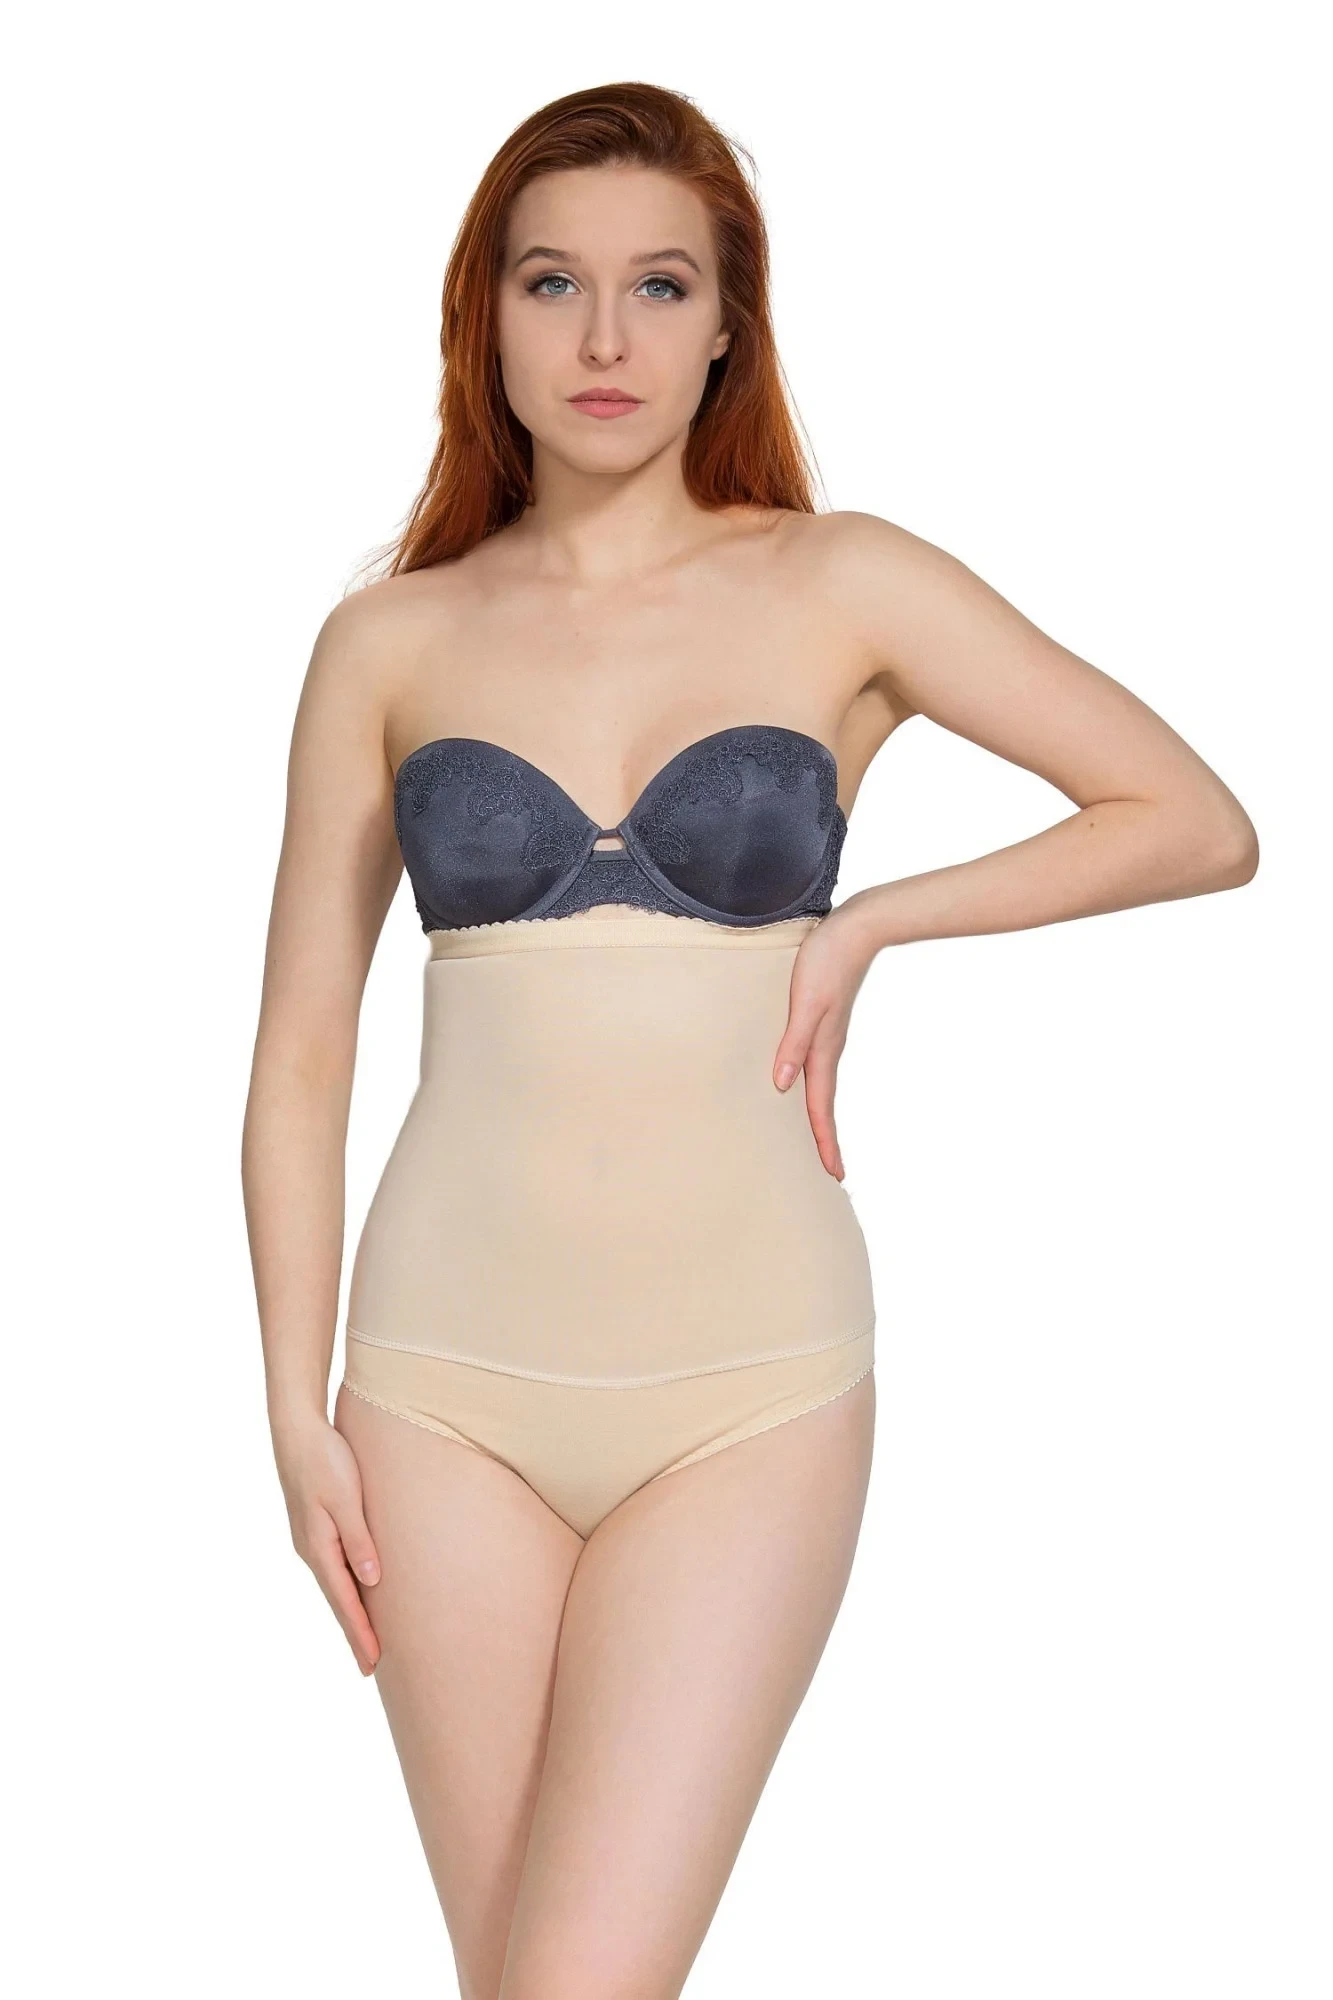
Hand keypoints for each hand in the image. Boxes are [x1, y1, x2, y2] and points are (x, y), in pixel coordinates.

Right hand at [272, 1410, 381, 1675]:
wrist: (296, 1430)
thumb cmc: (326, 1459)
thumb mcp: (346, 1498)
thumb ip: (359, 1538)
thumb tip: (371, 1580)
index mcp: (319, 1547)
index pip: (344, 1601)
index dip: (360, 1633)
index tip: (374, 1662)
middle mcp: (312, 1549)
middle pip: (337, 1600)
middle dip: (355, 1633)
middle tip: (372, 1667)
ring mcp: (311, 1539)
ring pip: (335, 1585)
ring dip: (351, 1612)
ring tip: (367, 1637)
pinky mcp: (315, 1526)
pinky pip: (333, 1566)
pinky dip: (346, 1588)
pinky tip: (356, 1591)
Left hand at [772, 899, 878, 1179]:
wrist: (856, 928)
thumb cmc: (825, 961)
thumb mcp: (805, 1002)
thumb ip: (793, 1042)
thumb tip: (782, 1086)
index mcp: (823, 1050)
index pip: (819, 1107)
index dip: (822, 1142)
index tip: (832, 1175)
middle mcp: (827, 1049)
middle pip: (823, 1104)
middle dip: (824, 1140)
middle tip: (831, 1174)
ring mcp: (828, 1037)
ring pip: (820, 1087)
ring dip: (818, 1117)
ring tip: (816, 1140)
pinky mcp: (825, 1022)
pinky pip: (817, 1067)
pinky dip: (813, 1088)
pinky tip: (802, 1087)